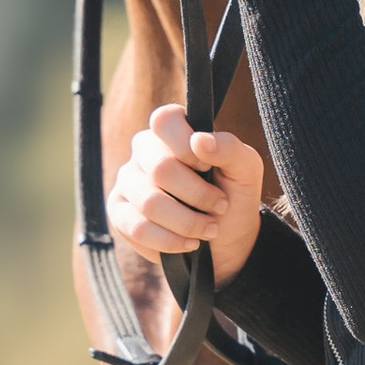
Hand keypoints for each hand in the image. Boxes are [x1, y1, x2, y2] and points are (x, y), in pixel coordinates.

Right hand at [107, 101, 264, 280]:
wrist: (226, 241)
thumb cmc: (233, 196)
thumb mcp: (245, 169)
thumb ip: (229, 148)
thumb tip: (199, 141)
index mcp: (171, 131)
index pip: (164, 121)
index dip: (186, 148)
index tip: (208, 168)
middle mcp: (144, 151)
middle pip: (160, 168)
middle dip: (197, 195)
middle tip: (220, 206)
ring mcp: (128, 182)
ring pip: (149, 203)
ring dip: (187, 222)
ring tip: (209, 229)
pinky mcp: (119, 213)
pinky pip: (138, 228)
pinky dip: (171, 240)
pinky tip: (189, 243)